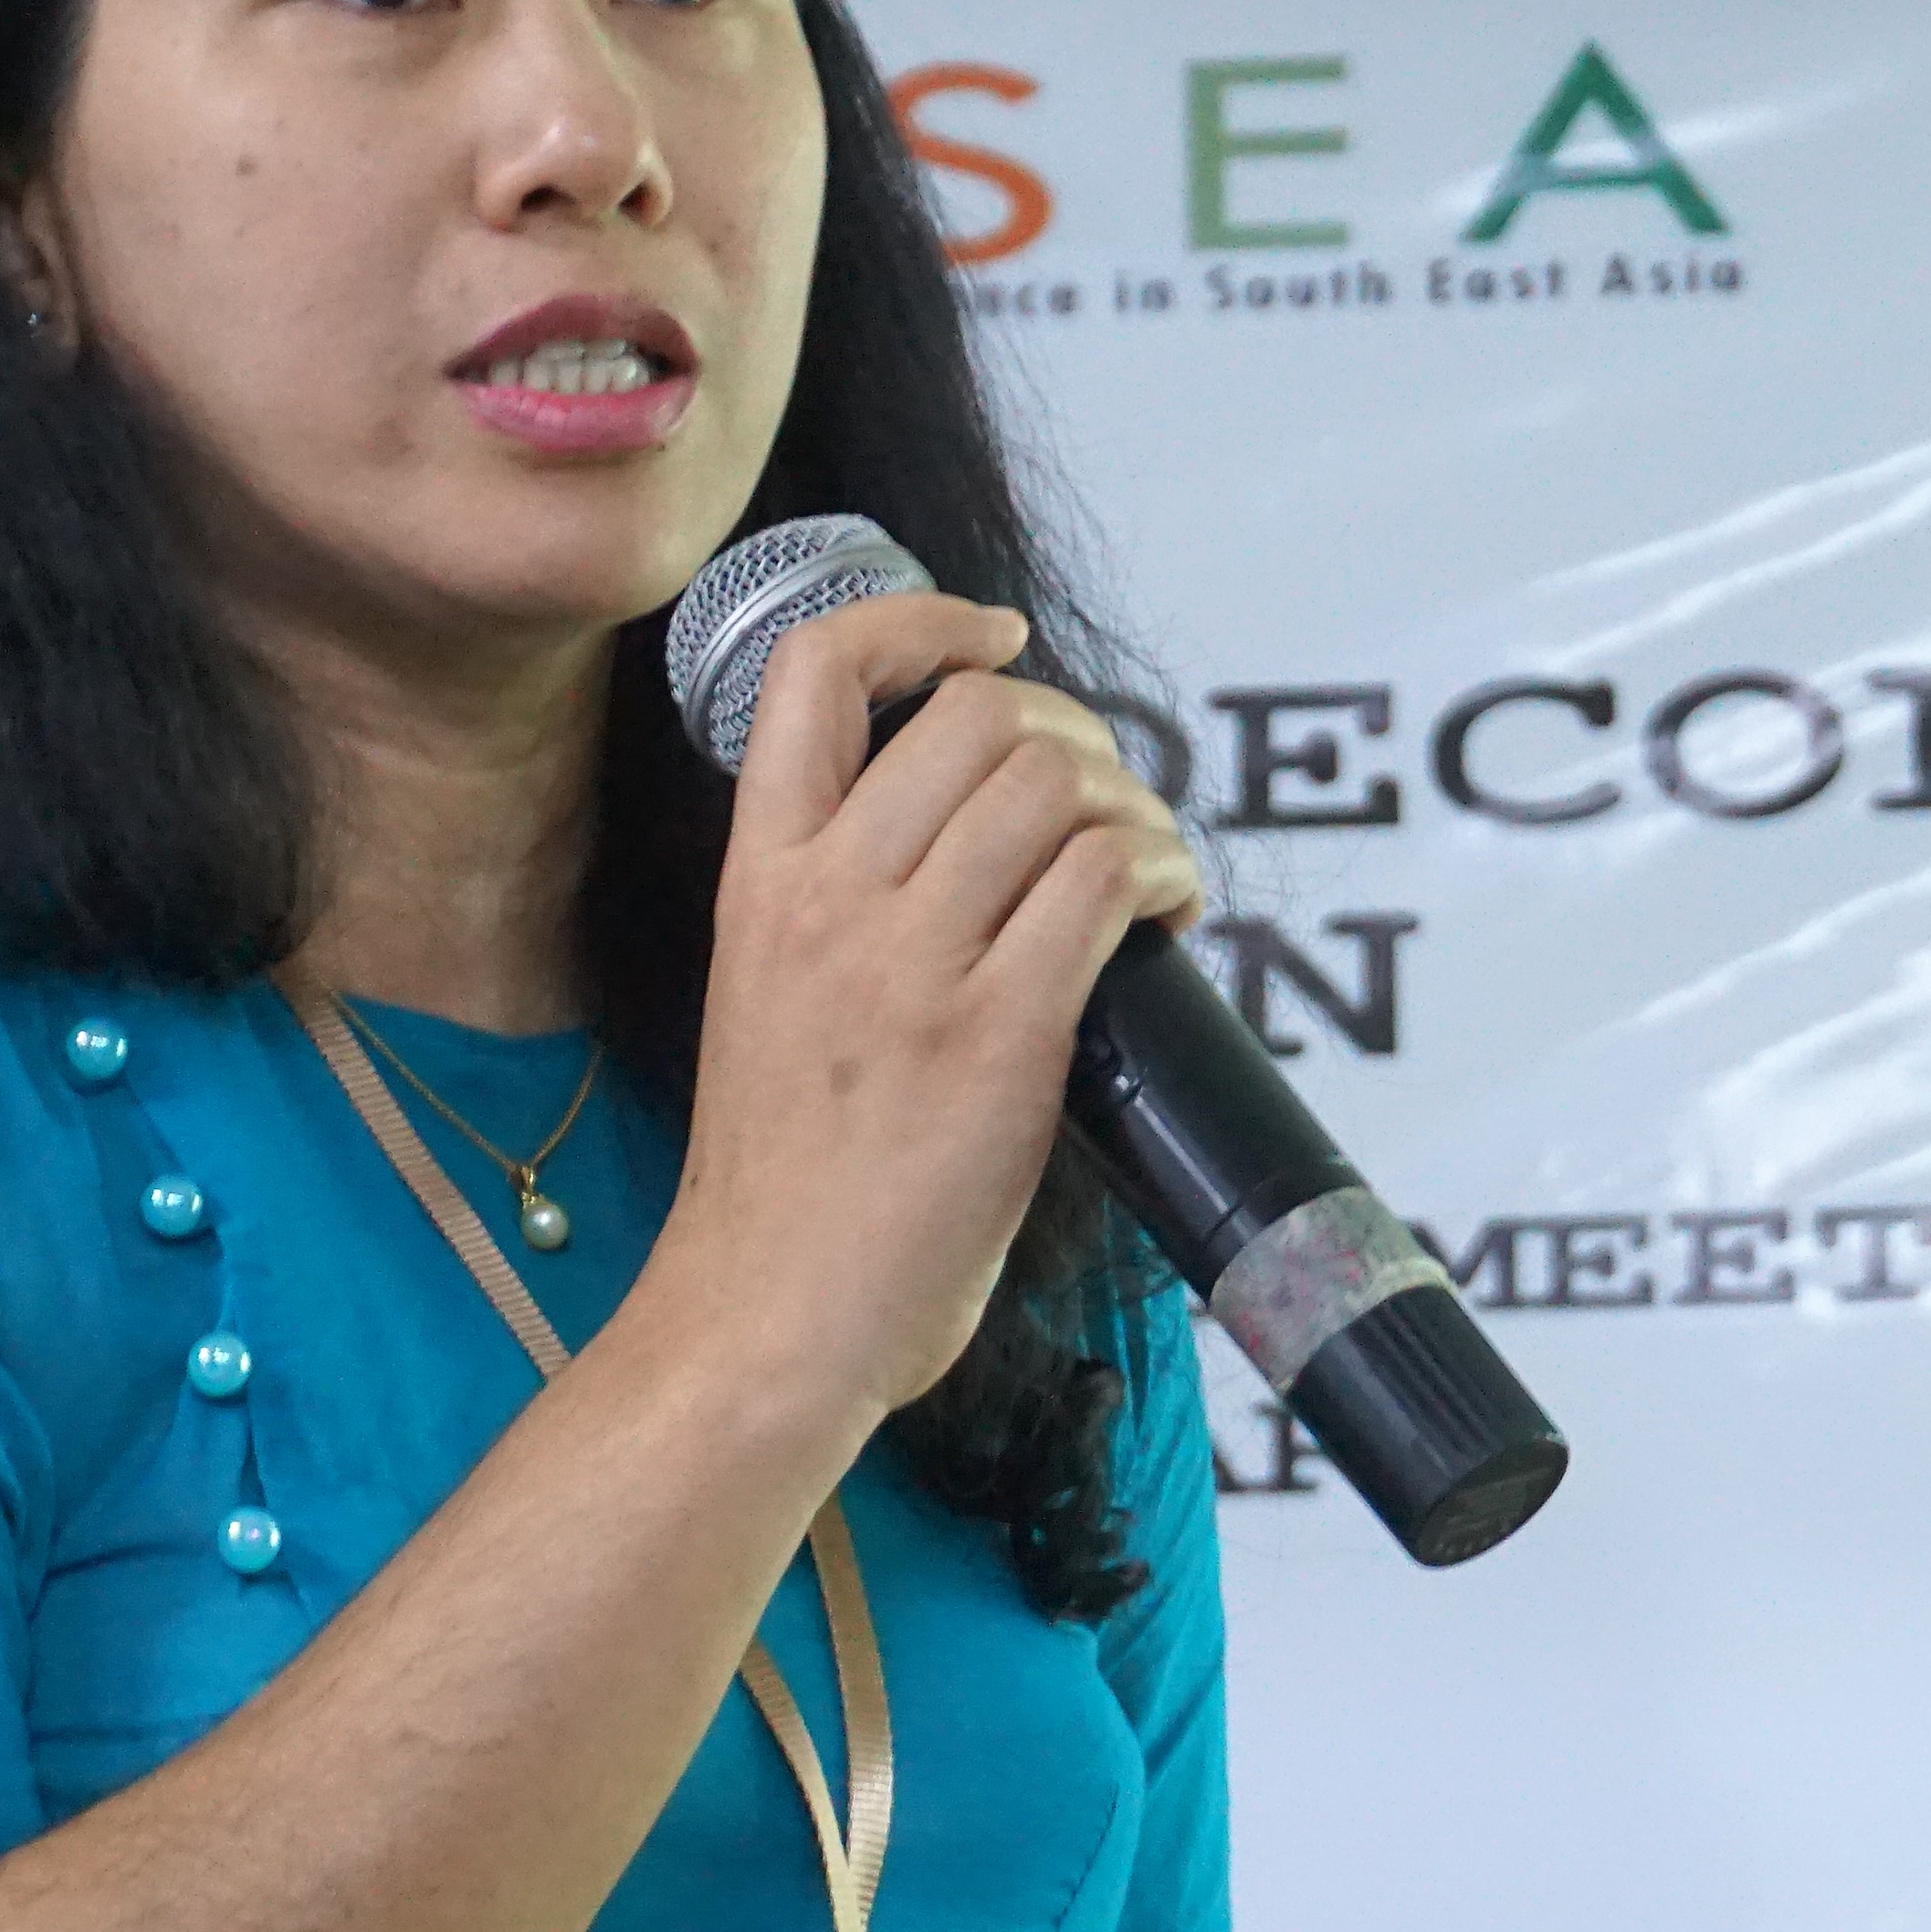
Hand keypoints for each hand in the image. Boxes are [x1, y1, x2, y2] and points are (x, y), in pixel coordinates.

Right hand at [649, 591, 1205, 1418]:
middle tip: (1102, 798)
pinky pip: (1104, 883)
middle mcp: (829, 896)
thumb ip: (842, 900)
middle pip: (978, 711)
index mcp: (760, 876)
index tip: (991, 637)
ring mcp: (911, 963)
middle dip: (1071, 730)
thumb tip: (980, 832)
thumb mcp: (768, 989)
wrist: (767, 1313)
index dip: (920, 618)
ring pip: (1055, 783)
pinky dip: (1163, 872)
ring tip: (1149, 866)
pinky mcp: (998, 1034)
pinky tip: (1170, 915)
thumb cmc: (783, 1179)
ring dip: (1134, 805)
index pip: (813, 669)